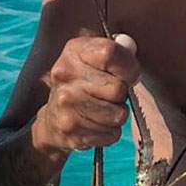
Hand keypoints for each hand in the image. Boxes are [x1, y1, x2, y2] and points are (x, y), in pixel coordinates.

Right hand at [34, 33, 139, 153]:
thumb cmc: (85, 83)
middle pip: (118, 88)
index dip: (128, 66)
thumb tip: (131, 53)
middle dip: (122, 94)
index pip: (110, 53)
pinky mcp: (71, 132)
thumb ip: (119, 53)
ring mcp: (65, 105)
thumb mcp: (96, 59)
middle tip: (110, 93)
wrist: (54, 118)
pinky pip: (112, 134)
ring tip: (103, 108)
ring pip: (118, 115)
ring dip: (117, 114)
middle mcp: (64, 76)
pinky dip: (110, 132)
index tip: (127, 73)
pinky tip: (96, 123)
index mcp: (73, 51)